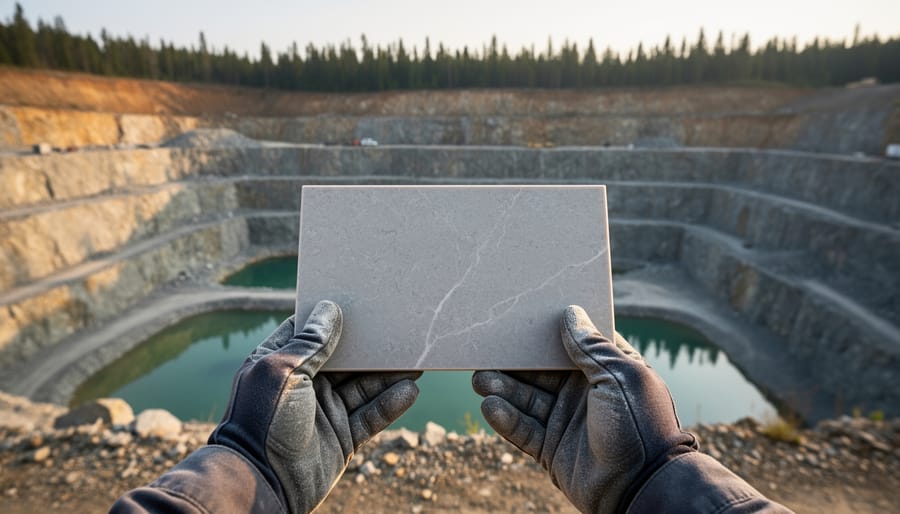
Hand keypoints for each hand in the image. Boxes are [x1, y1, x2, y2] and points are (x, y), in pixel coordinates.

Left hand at [209, 301, 421, 513]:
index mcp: (282, 364)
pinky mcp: (341, 436)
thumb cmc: (263, 420)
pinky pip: (371, 416)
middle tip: (399, 330)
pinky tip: (410, 390)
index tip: (360, 300)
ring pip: (363, 387)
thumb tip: (330, 309)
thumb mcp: (283, 371)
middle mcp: (304, 385)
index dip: (333, 318)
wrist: (262, 482)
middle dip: (370, 348)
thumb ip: (311, 343)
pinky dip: (390, 404)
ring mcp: (324, 411)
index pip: (310, 333)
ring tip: (416, 361)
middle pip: (345, 360)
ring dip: (388, 375)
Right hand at [473, 305, 696, 513]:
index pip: (572, 344)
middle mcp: (584, 393)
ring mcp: (566, 421)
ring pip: (527, 398)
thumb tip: (570, 312)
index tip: (522, 315)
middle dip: (514, 363)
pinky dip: (506, 419)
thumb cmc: (640, 424)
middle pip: (540, 371)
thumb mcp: (620, 376)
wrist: (642, 486)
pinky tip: (490, 407)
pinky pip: (523, 430)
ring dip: (504, 389)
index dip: (549, 330)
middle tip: (487, 351)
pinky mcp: (552, 449)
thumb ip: (591, 347)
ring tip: (480, 380)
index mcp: (606, 371)